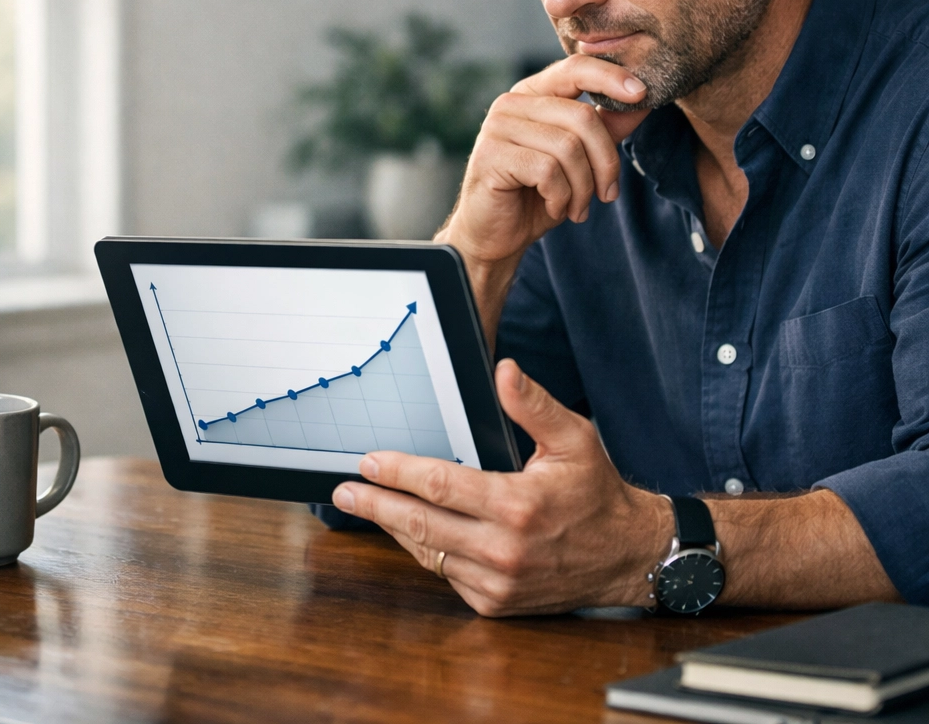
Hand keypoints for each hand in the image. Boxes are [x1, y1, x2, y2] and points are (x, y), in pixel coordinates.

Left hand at [331, 359, 671, 616]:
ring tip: (366, 507)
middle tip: (346, 492)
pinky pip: (445, 574)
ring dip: (393, 529)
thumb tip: (504, 372)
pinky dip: (425, 551)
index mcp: (517, 506)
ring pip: (427, 552)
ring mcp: (497, 582)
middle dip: (376, 505)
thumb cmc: (598, 494)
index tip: (369, 461)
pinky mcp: (495, 603)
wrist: (627, 556)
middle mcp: (503, 549)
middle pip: (420, 524)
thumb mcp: (575, 439)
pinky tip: (410, 532)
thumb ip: (534, 405)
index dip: (398, 471)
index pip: (439, 485)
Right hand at [439, 55, 649, 267]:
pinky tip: (554, 208)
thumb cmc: (535, 195)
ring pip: (568, 147)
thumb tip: (645, 98)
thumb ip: (606, 127)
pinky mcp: (491, 156)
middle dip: (605, 163)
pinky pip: (547, 170)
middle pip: (582, 117)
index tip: (642, 93)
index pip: (575, 68)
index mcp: (532, 94)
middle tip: (608, 195)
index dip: (611, 77)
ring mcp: (497, 127)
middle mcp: (511, 103)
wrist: (495, 235)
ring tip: (577, 208)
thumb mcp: (580, 159)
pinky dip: (561, 197)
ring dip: (583, 187)